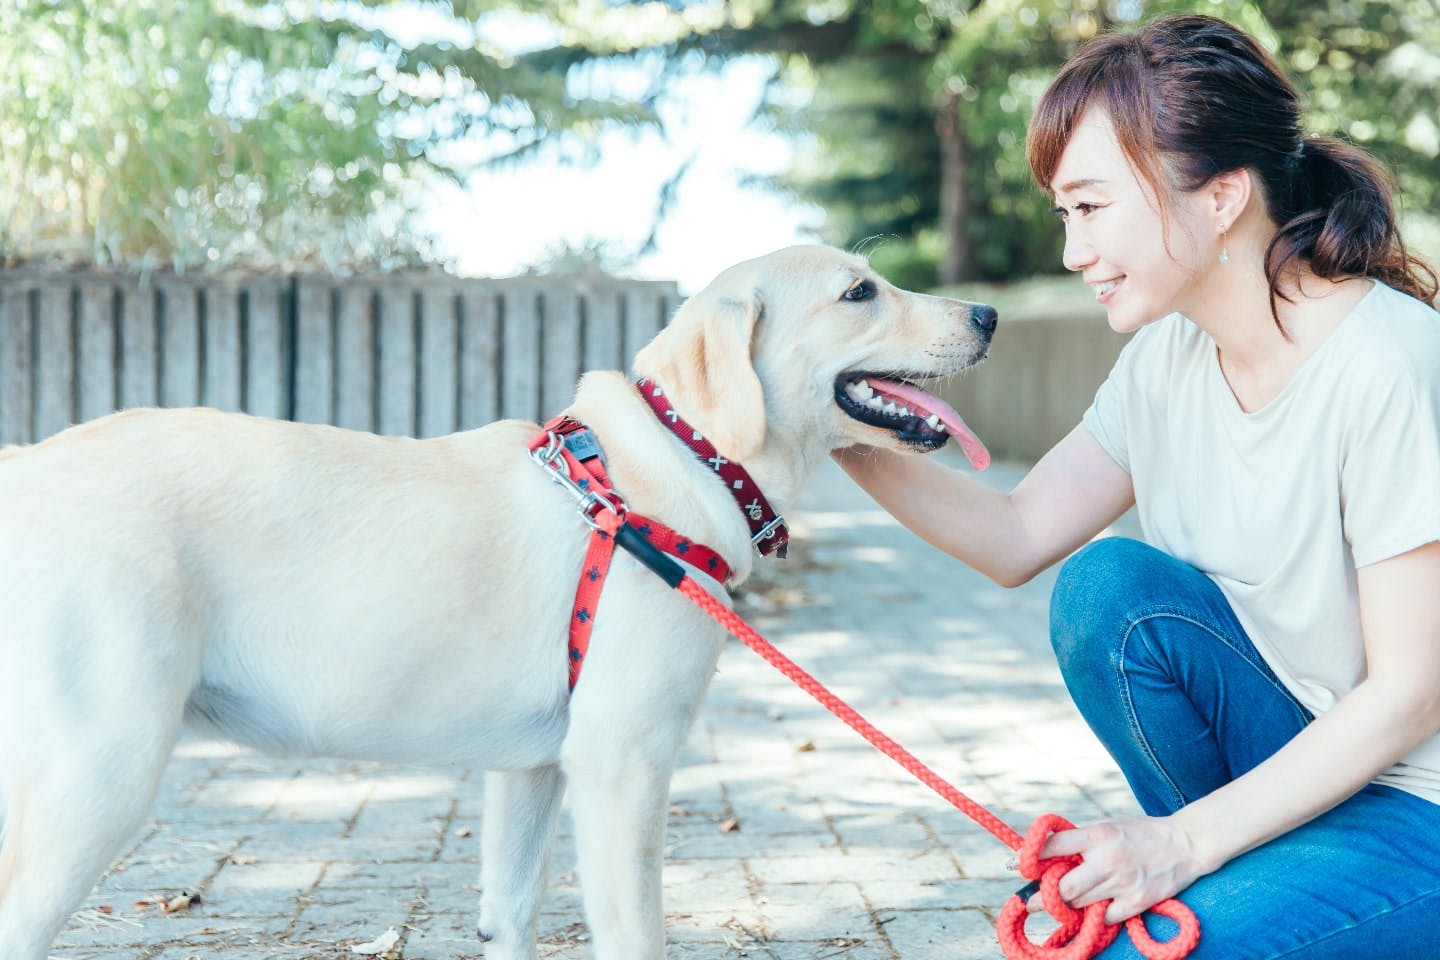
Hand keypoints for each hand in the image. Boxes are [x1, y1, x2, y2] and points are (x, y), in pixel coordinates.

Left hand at [1025, 815, 1203, 923]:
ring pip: (1080, 903)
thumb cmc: (1141, 832)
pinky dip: (1095, 914)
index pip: (1054, 846)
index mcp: (1099, 834)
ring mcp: (1123, 883)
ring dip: (1067, 905)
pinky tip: (1094, 907)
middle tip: (1032, 900)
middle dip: (1044, 895)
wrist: (1186, 844)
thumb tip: (1045, 851)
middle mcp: (1108, 859)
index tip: (1016, 866)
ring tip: (1062, 903)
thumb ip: (1080, 838)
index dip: (1031, 858)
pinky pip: (1103, 916)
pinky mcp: (1137, 902)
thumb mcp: (1109, 824)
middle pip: (1063, 886)